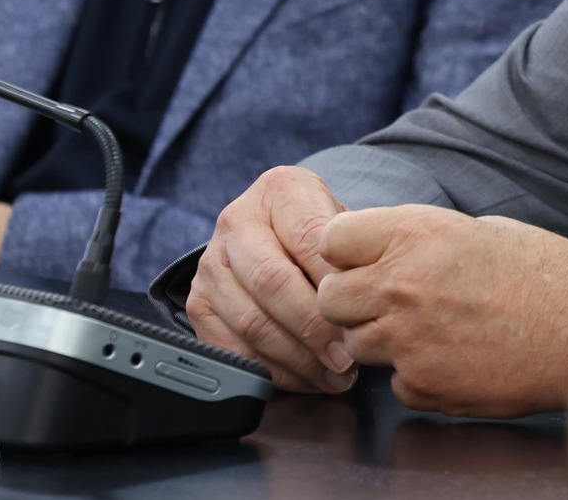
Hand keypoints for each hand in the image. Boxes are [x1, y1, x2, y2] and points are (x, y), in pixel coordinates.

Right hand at [186, 166, 356, 395]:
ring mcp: (212, 263)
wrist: (277, 228)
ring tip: (333, 375)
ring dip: (297, 359)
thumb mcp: (342, 219)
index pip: (308, 239)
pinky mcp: (199, 303)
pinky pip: (232, 349)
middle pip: (272, 282)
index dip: (334, 283)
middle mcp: (237, 222)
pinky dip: (272, 372)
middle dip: (313, 328)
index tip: (360, 315)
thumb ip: (354, 249)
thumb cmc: (321, 229)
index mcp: (279, 189)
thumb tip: (369, 297)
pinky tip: (305, 378)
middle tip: (345, 358)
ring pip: (251, 322)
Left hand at [317, 206, 567, 417]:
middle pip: (329, 297)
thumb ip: (422, 240)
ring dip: (381, 339)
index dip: (347, 251)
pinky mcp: (424, 385)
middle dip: (352, 301)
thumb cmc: (544, 271)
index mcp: (416, 233)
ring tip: (429, 331)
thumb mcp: (479, 229)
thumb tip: (385, 250)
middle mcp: (402, 284)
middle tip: (388, 302)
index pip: (331, 238)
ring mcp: (409, 340)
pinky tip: (454, 359)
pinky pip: (394, 382)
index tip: (365, 260)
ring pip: (355, 344)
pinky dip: (416, 375)